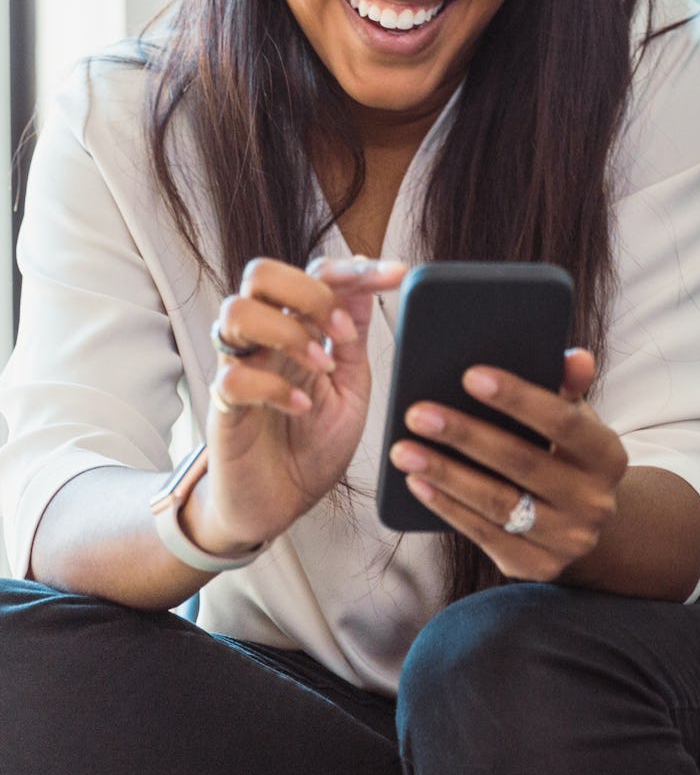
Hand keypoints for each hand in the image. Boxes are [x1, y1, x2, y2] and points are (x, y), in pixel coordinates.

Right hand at [184, 255, 406, 557]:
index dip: (357, 269)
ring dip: (287, 333)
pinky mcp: (223, 408)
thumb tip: (368, 281)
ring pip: (236, 310)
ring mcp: (238, 369)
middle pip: (261, 273)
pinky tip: (301, 408)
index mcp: (295, 328)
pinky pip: (234, 378)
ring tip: (320, 367)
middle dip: (310, 291)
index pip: (316, 273)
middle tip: (341, 332)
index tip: (400, 275)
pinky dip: (274, 388)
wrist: (277, 506)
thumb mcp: (349, 386)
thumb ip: (352, 337)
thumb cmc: (311, 446)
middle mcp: (262, 339)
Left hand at [388, 349, 627, 580]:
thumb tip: (575, 356)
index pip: (563, 421)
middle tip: (417, 414)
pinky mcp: (538, 567)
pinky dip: (447, 508)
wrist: (581, 520)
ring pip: (498, 502)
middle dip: (465, 435)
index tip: (469, 375)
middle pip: (522, 462)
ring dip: (445, 474)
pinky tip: (417, 483)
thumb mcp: (574, 419)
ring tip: (404, 450)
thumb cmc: (565, 452)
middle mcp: (595, 502)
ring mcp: (568, 540)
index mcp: (608, 456)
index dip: (518, 398)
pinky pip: (485, 534)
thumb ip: (568, 386)